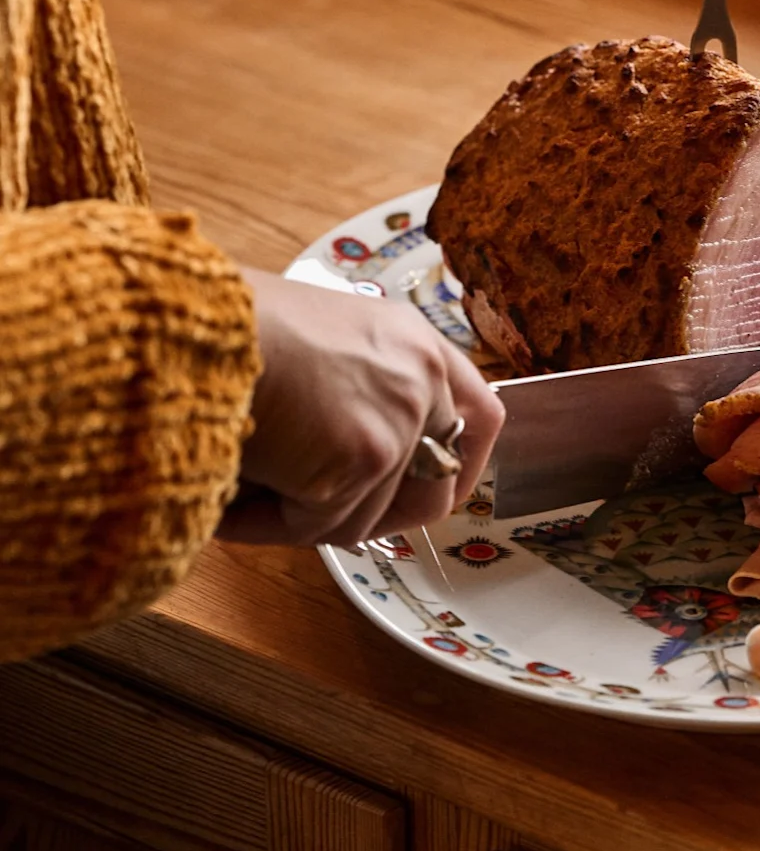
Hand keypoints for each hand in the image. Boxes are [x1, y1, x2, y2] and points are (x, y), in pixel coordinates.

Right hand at [218, 270, 503, 546]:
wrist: (190, 324)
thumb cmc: (223, 327)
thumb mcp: (314, 341)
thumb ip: (353, 388)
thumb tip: (345, 463)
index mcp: (410, 339)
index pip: (478, 412)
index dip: (462, 464)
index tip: (438, 491)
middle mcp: (420, 375)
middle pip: (436, 484)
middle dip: (378, 516)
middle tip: (315, 517)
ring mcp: (400, 417)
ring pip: (365, 516)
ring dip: (303, 517)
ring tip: (245, 483)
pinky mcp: (367, 456)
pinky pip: (320, 525)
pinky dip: (269, 524)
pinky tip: (233, 494)